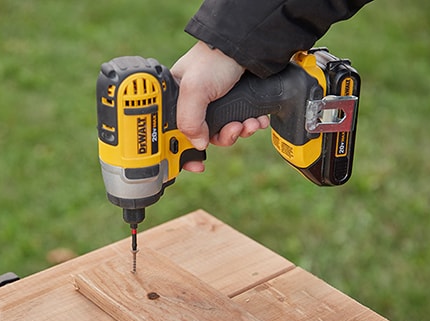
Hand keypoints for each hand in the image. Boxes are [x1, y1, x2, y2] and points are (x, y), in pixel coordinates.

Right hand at [171, 41, 269, 171]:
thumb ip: (189, 121)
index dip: (181, 152)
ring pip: (225, 132)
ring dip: (239, 132)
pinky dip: (251, 125)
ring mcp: (217, 104)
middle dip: (222, 138)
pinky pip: (241, 124)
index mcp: (176, 100)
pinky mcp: (236, 103)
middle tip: (232, 131)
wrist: (248, 46)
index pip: (173, 133)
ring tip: (248, 123)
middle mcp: (195, 104)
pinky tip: (256, 118)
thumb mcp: (194, 90)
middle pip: (203, 137)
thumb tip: (197, 145)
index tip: (194, 166)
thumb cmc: (214, 59)